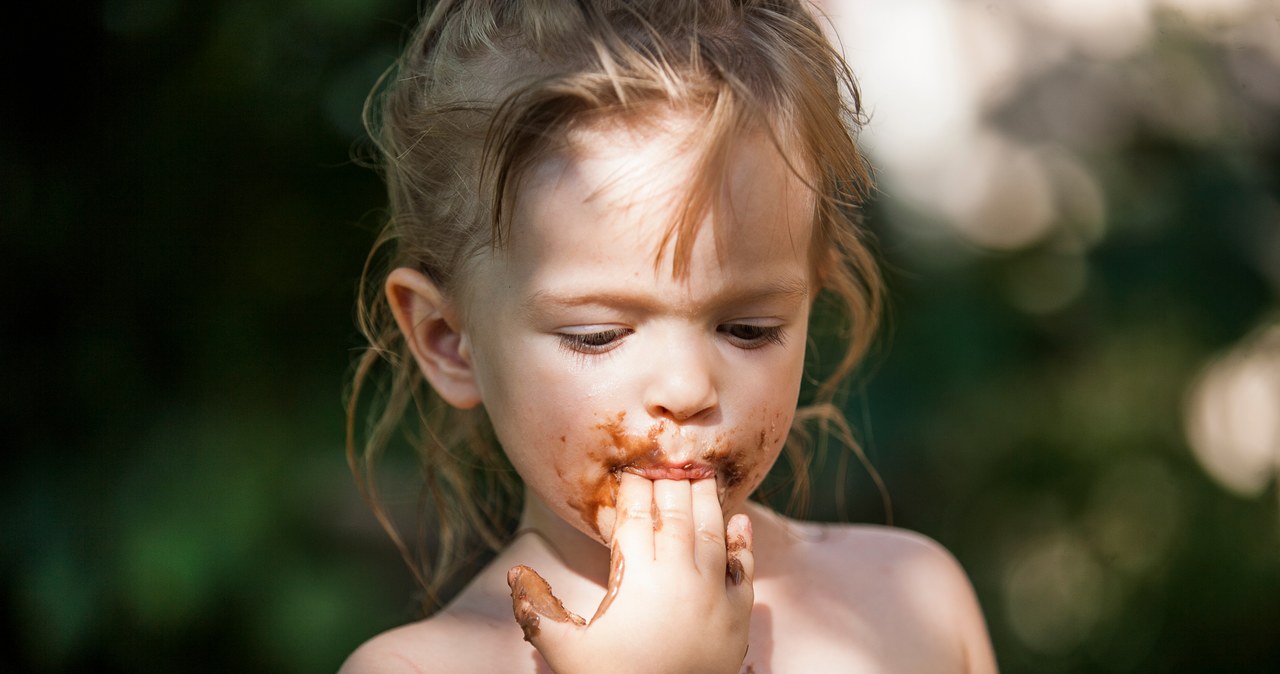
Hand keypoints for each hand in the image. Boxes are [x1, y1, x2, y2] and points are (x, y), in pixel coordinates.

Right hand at [508, 473, 754, 673]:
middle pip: (675, 513)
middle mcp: (678, 575)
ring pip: (711, 531)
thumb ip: (538, 611)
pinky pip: (744, 570)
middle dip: (671, 483)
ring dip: (706, 500)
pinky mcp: (738, 616)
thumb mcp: (567, 652)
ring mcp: (713, 593)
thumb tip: (514, 575)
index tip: (632, 470)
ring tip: (701, 474)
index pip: (635, 516)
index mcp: (637, 576)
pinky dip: (743, 544)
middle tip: (668, 461)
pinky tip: (741, 523)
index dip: (633, 490)